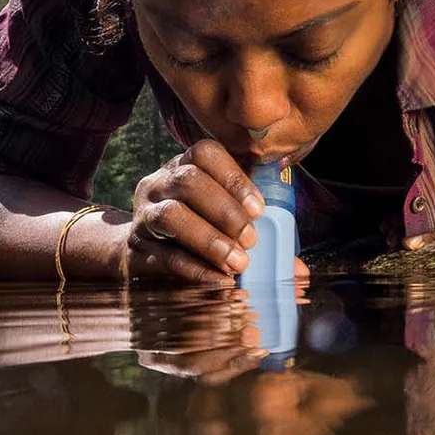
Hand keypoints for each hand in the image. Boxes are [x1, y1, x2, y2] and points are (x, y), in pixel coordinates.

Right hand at [128, 139, 309, 283]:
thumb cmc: (193, 227)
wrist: (140, 248)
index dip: (233, 178)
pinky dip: (194, 269)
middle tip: (251, 240)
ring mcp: (144, 214)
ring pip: (171, 216)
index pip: (204, 153)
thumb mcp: (219, 218)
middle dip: (225, 211)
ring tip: (237, 263)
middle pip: (188, 182)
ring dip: (209, 239)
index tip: (259, 210)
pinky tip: (218, 281)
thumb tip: (299, 269)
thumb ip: (257, 235)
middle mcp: (159, 183)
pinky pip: (163, 256)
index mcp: (183, 165)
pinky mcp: (134, 248)